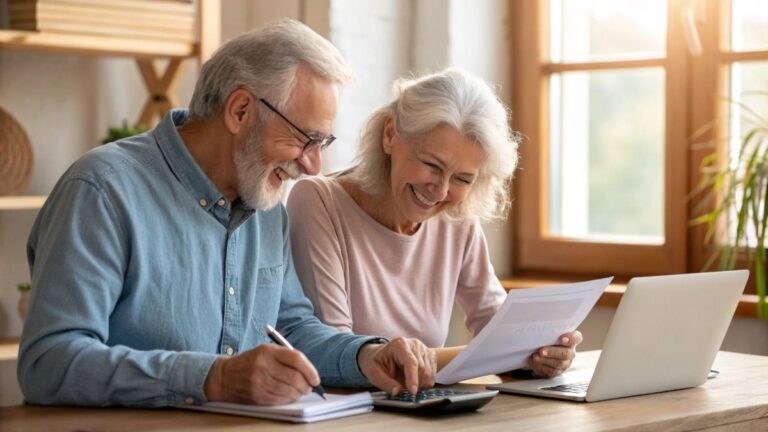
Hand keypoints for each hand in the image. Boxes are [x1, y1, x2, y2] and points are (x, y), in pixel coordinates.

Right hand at [204, 344, 319, 404]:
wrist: (224, 376)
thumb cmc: (250, 362)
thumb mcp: (266, 351)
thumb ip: (286, 358)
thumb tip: (308, 372)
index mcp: (267, 350)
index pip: (296, 359)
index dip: (310, 370)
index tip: (315, 378)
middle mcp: (263, 365)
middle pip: (294, 377)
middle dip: (306, 385)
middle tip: (310, 387)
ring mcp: (258, 381)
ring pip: (288, 390)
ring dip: (299, 393)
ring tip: (301, 392)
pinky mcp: (256, 394)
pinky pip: (279, 399)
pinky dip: (288, 399)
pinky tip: (290, 396)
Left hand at [357, 337, 436, 394]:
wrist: (381, 355)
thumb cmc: (377, 363)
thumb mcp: (374, 373)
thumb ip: (385, 383)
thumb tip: (397, 391)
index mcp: (399, 345)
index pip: (411, 362)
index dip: (413, 378)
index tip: (412, 392)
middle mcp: (414, 344)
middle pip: (422, 369)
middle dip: (415, 384)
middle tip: (404, 390)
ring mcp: (424, 349)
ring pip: (429, 373)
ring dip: (420, 384)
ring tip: (407, 384)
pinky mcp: (430, 355)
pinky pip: (433, 374)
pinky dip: (425, 382)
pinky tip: (415, 381)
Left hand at [527, 330, 582, 377]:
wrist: (541, 351)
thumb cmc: (546, 338)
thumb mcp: (548, 332)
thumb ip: (548, 331)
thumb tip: (536, 325)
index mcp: (571, 340)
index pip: (576, 338)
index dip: (571, 339)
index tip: (562, 339)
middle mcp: (570, 352)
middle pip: (566, 353)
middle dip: (552, 352)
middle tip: (541, 351)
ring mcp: (565, 363)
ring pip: (558, 364)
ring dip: (545, 360)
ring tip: (534, 356)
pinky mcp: (556, 371)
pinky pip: (551, 371)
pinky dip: (540, 366)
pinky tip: (533, 361)